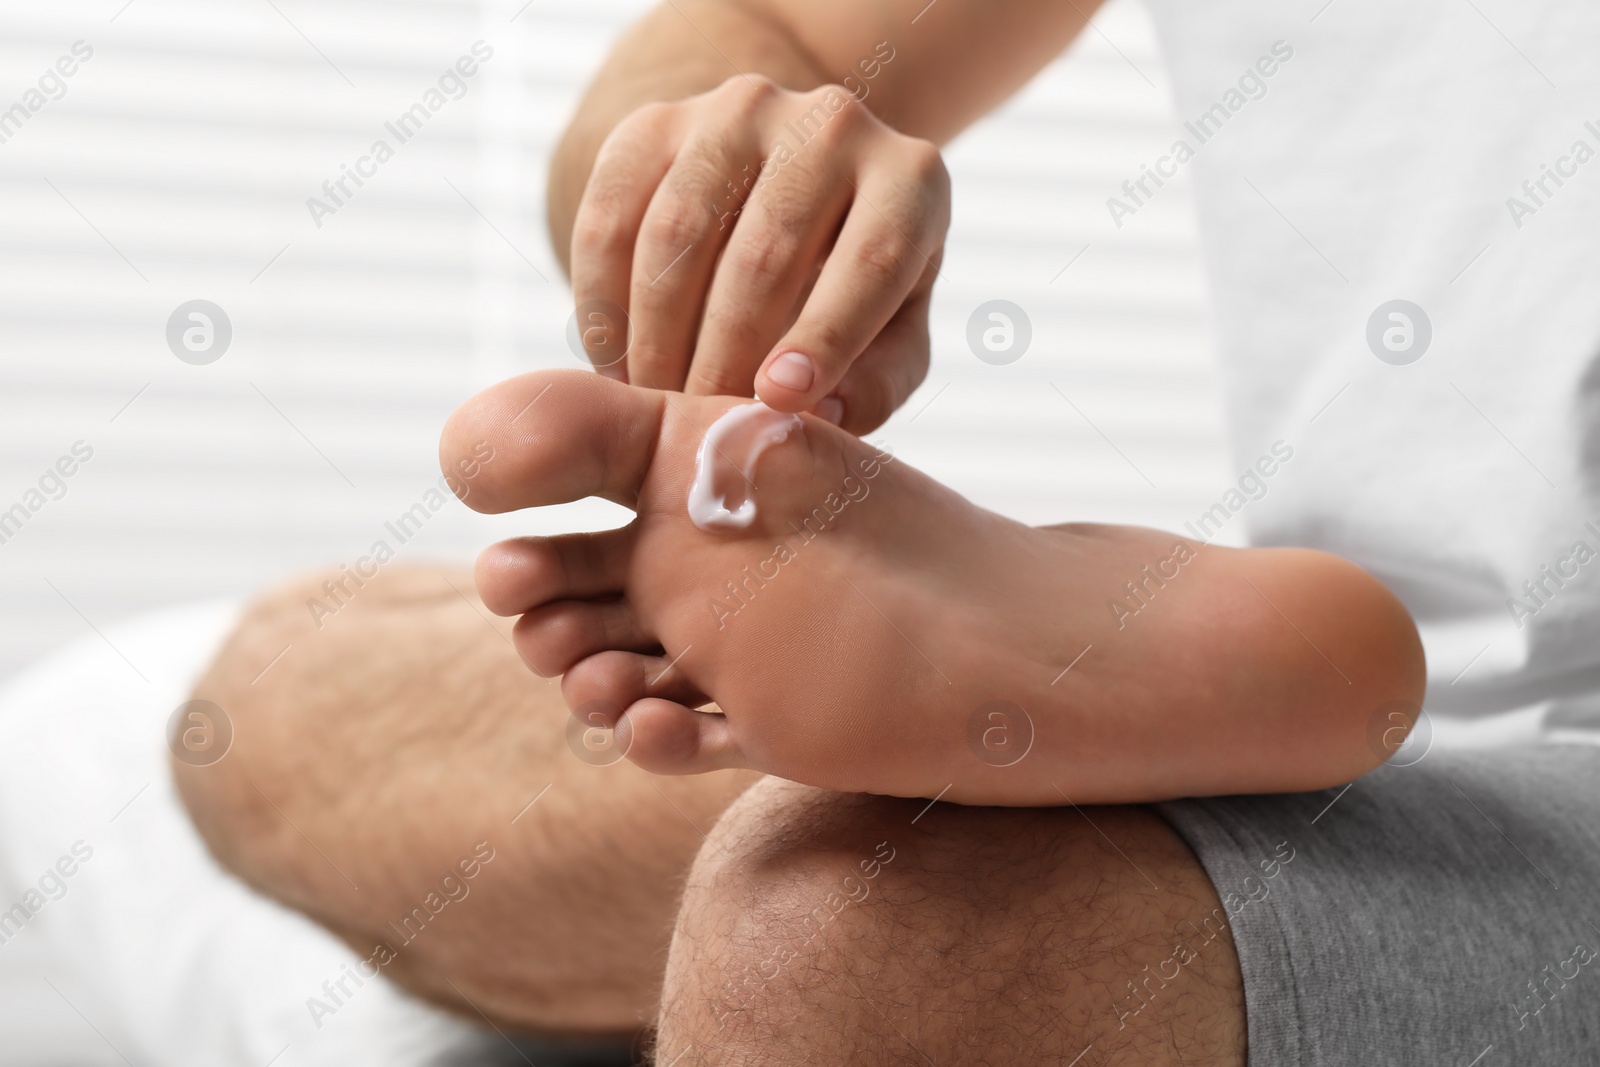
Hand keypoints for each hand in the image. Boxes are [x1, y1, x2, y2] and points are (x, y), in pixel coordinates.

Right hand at [569, 73, 948, 432]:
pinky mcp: (655, 120)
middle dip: (723, 357)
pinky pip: (610, 216)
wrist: (790, 193)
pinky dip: (604, 301)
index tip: (776, 404)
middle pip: (765, 251)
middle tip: (699, 430)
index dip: (827, 335)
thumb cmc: (856, 290)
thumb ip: (874, 384)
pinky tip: (615, 362)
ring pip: (677, 232)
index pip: (874, 258)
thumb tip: (812, 410)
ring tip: (654, 404)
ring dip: (656, 336)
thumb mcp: (892, 340)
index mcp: (909, 180)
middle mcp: (830, 124)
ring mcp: (738, 112)